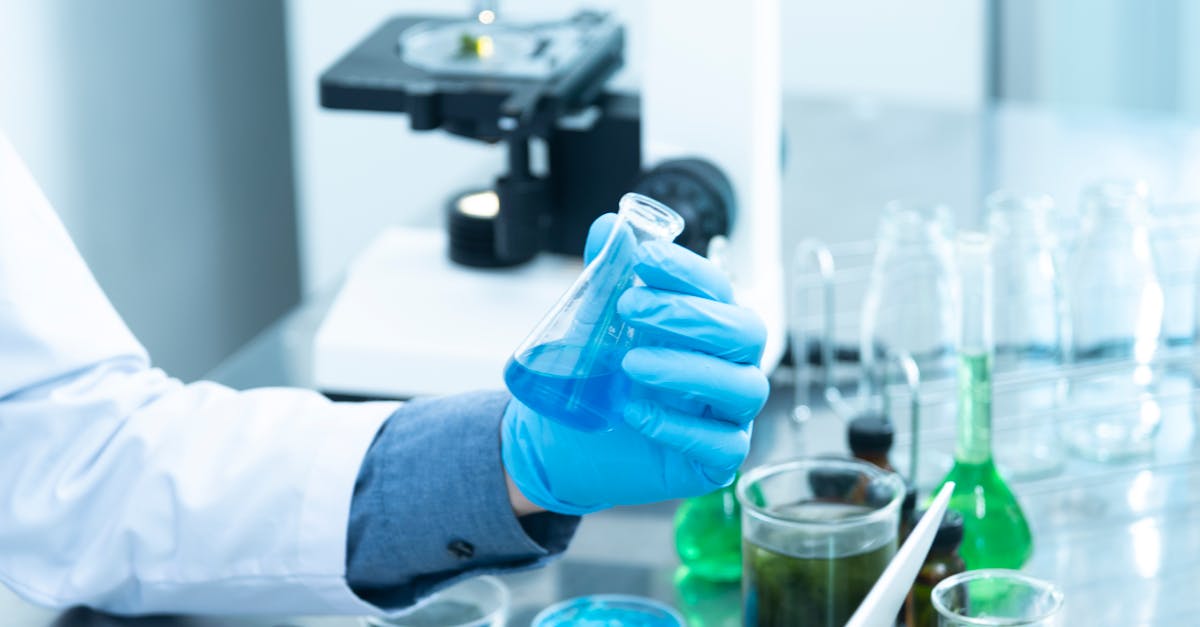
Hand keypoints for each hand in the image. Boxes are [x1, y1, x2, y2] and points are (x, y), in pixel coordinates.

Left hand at [501, 214, 769, 514]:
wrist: (564, 444)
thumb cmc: (597, 379)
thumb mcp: (592, 325)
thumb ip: (604, 276)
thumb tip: (608, 226)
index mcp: (709, 326)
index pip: (718, 288)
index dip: (686, 270)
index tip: (642, 258)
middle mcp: (730, 366)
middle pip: (746, 332)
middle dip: (689, 315)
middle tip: (628, 309)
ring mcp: (729, 415)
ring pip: (743, 387)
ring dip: (687, 369)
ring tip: (630, 364)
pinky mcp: (716, 462)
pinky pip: (722, 445)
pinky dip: (680, 426)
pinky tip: (635, 413)